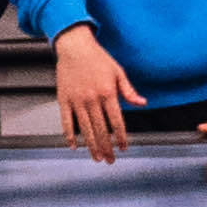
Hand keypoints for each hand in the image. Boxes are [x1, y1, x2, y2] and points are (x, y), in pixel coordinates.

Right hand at [55, 22, 136, 161]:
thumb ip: (129, 91)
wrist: (73, 45)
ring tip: (96, 157)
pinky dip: (69, 134)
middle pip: (101, 129)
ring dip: (91, 145)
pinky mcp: (63, 98)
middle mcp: (91, 98)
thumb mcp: (118, 72)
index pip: (117, 122)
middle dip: (106, 147)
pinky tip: (73, 145)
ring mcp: (76, 99)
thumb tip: (142, 103)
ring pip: (85, 128)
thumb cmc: (97, 58)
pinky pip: (66, 120)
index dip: (121, 137)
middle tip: (110, 160)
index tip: (124, 148)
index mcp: (107, 93)